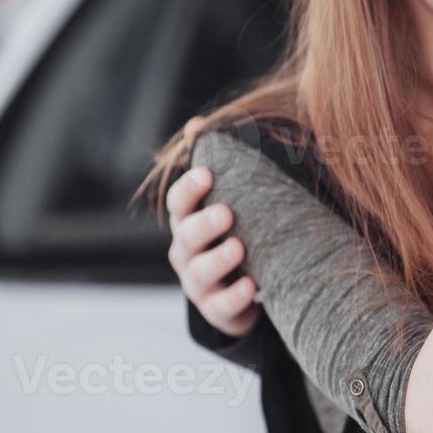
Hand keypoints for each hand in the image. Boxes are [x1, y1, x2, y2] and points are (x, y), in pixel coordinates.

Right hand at [166, 123, 261, 337]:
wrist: (240, 291)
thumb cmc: (233, 235)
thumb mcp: (226, 202)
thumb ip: (216, 167)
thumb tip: (197, 124)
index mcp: (187, 223)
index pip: (179, 203)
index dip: (188, 189)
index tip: (207, 173)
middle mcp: (186, 252)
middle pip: (186, 237)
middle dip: (203, 225)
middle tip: (226, 213)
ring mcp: (198, 283)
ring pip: (200, 272)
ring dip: (219, 259)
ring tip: (239, 248)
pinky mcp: (216, 309)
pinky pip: (222, 305)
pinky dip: (236, 296)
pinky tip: (253, 286)